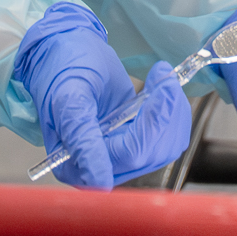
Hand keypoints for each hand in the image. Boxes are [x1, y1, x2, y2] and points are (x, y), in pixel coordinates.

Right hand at [13, 2, 191, 188]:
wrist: (68, 52)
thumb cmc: (63, 69)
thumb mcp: (70, 98)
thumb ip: (82, 136)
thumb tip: (98, 183)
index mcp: (74, 165)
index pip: (128, 156)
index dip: (152, 126)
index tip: (164, 90)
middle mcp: (99, 169)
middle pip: (151, 153)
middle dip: (165, 113)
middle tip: (163, 76)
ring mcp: (120, 158)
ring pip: (166, 148)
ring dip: (172, 112)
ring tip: (160, 78)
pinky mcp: (136, 144)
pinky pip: (169, 139)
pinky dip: (173, 113)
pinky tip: (160, 89)